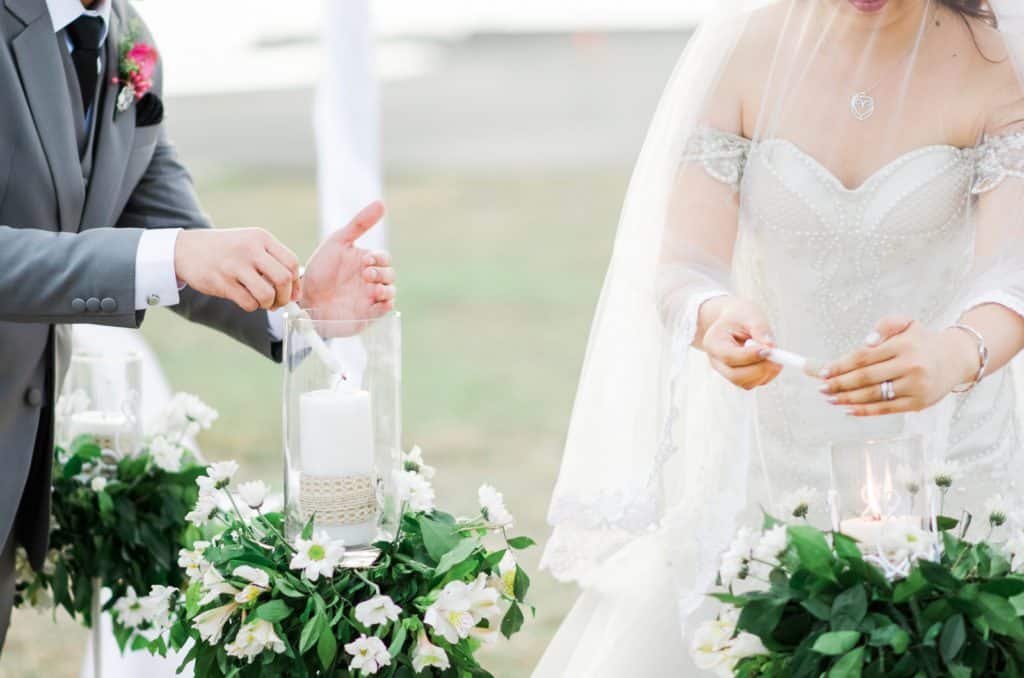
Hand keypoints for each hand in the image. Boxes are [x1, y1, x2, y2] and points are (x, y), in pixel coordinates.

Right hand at [174, 228, 299, 311]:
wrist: (187, 249)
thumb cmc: (227, 250)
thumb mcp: (251, 243)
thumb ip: (274, 261)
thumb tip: (296, 292)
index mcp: (261, 238)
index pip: (291, 262)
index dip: (296, 283)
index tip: (292, 293)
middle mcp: (249, 249)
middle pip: (283, 279)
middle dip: (285, 297)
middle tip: (279, 302)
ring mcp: (234, 265)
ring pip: (267, 295)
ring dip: (269, 305)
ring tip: (263, 303)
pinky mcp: (222, 282)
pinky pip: (249, 303)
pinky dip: (252, 307)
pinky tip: (247, 300)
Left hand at [301, 202, 395, 319]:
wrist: (304, 298)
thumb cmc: (320, 269)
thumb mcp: (338, 241)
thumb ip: (359, 223)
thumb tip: (381, 203)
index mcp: (366, 262)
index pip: (384, 258)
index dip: (379, 258)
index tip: (366, 260)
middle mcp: (370, 280)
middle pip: (390, 275)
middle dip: (382, 274)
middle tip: (365, 274)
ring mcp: (370, 298)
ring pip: (390, 292)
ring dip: (386, 289)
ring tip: (372, 289)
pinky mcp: (367, 315)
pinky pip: (384, 310)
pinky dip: (386, 305)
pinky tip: (378, 302)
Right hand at [699, 296, 781, 389]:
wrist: (733, 320)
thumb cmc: (740, 316)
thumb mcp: (750, 315)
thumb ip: (760, 329)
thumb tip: (771, 347)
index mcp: (713, 342)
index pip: (730, 356)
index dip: (750, 356)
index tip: (769, 350)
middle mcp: (716, 361)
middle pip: (736, 375)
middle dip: (760, 369)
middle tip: (778, 357)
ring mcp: (725, 372)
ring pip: (746, 383)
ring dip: (765, 372)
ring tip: (774, 354)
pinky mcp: (737, 377)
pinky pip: (753, 383)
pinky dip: (766, 375)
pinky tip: (769, 359)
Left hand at [819, 316, 978, 415]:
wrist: (956, 359)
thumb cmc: (922, 341)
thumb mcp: (906, 324)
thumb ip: (884, 326)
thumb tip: (863, 344)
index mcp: (904, 345)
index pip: (864, 357)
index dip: (841, 365)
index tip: (823, 372)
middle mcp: (910, 366)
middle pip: (865, 377)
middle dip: (839, 384)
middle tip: (821, 388)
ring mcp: (915, 387)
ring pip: (874, 395)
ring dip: (847, 398)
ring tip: (830, 398)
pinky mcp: (918, 403)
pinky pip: (886, 409)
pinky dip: (865, 411)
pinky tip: (849, 409)